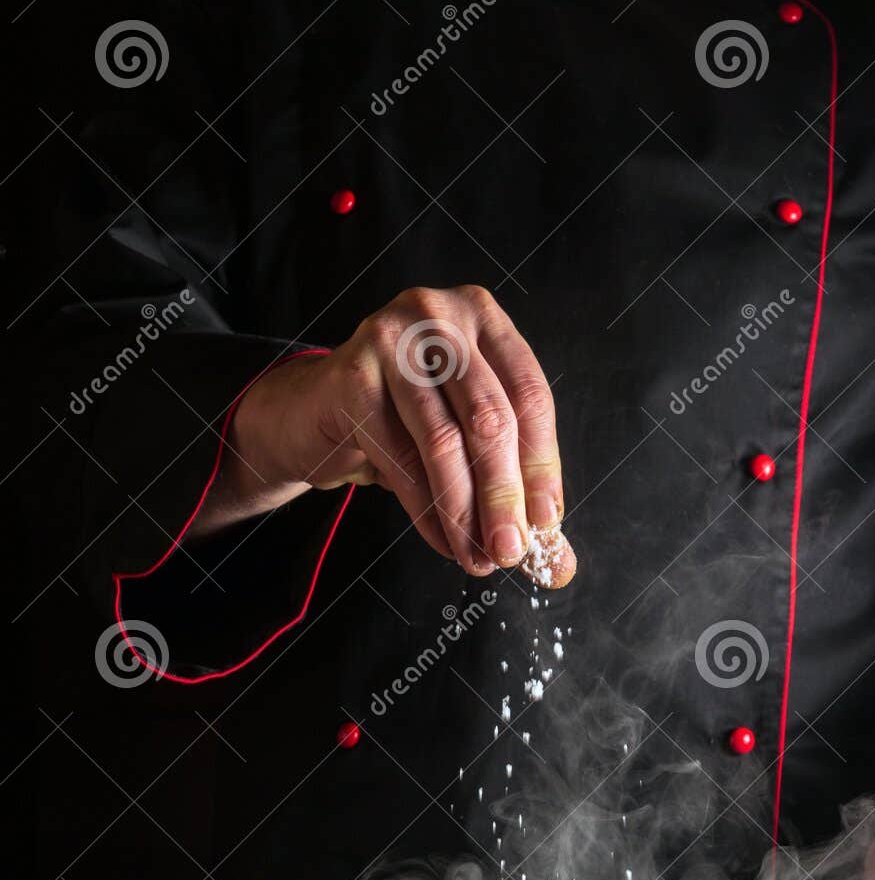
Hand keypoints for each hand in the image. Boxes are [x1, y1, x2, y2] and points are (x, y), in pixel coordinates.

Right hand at [196, 285, 575, 585]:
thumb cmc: (401, 421)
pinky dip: (426, 512)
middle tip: (510, 553)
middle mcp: (439, 317)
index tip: (545, 523)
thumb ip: (514, 485)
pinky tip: (442, 542)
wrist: (311, 412)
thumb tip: (558, 562)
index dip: (542, 466)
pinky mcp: (351, 376)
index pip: (529, 396)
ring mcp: (392, 339)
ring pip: (444, 442)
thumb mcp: (465, 438)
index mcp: (482, 318)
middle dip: (504, 497)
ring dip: (464, 513)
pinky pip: (400, 459)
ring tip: (477, 558)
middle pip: (491, 418)